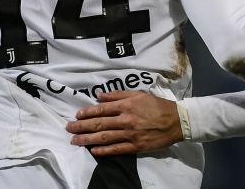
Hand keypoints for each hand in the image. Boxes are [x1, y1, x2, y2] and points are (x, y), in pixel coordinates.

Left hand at [66, 91, 182, 155]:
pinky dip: (104, 150)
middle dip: (82, 126)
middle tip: (69, 129)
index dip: (87, 112)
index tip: (77, 115)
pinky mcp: (135, 146)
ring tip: (75, 140)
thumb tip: (99, 96)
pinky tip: (93, 151)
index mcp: (126, 106)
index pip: (102, 109)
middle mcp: (126, 120)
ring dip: (88, 139)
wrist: (175, 121)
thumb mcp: (138, 95)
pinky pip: (116, 149)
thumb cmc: (157, 106)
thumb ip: (118, 95)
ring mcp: (130, 134)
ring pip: (104, 137)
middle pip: (99, 124)